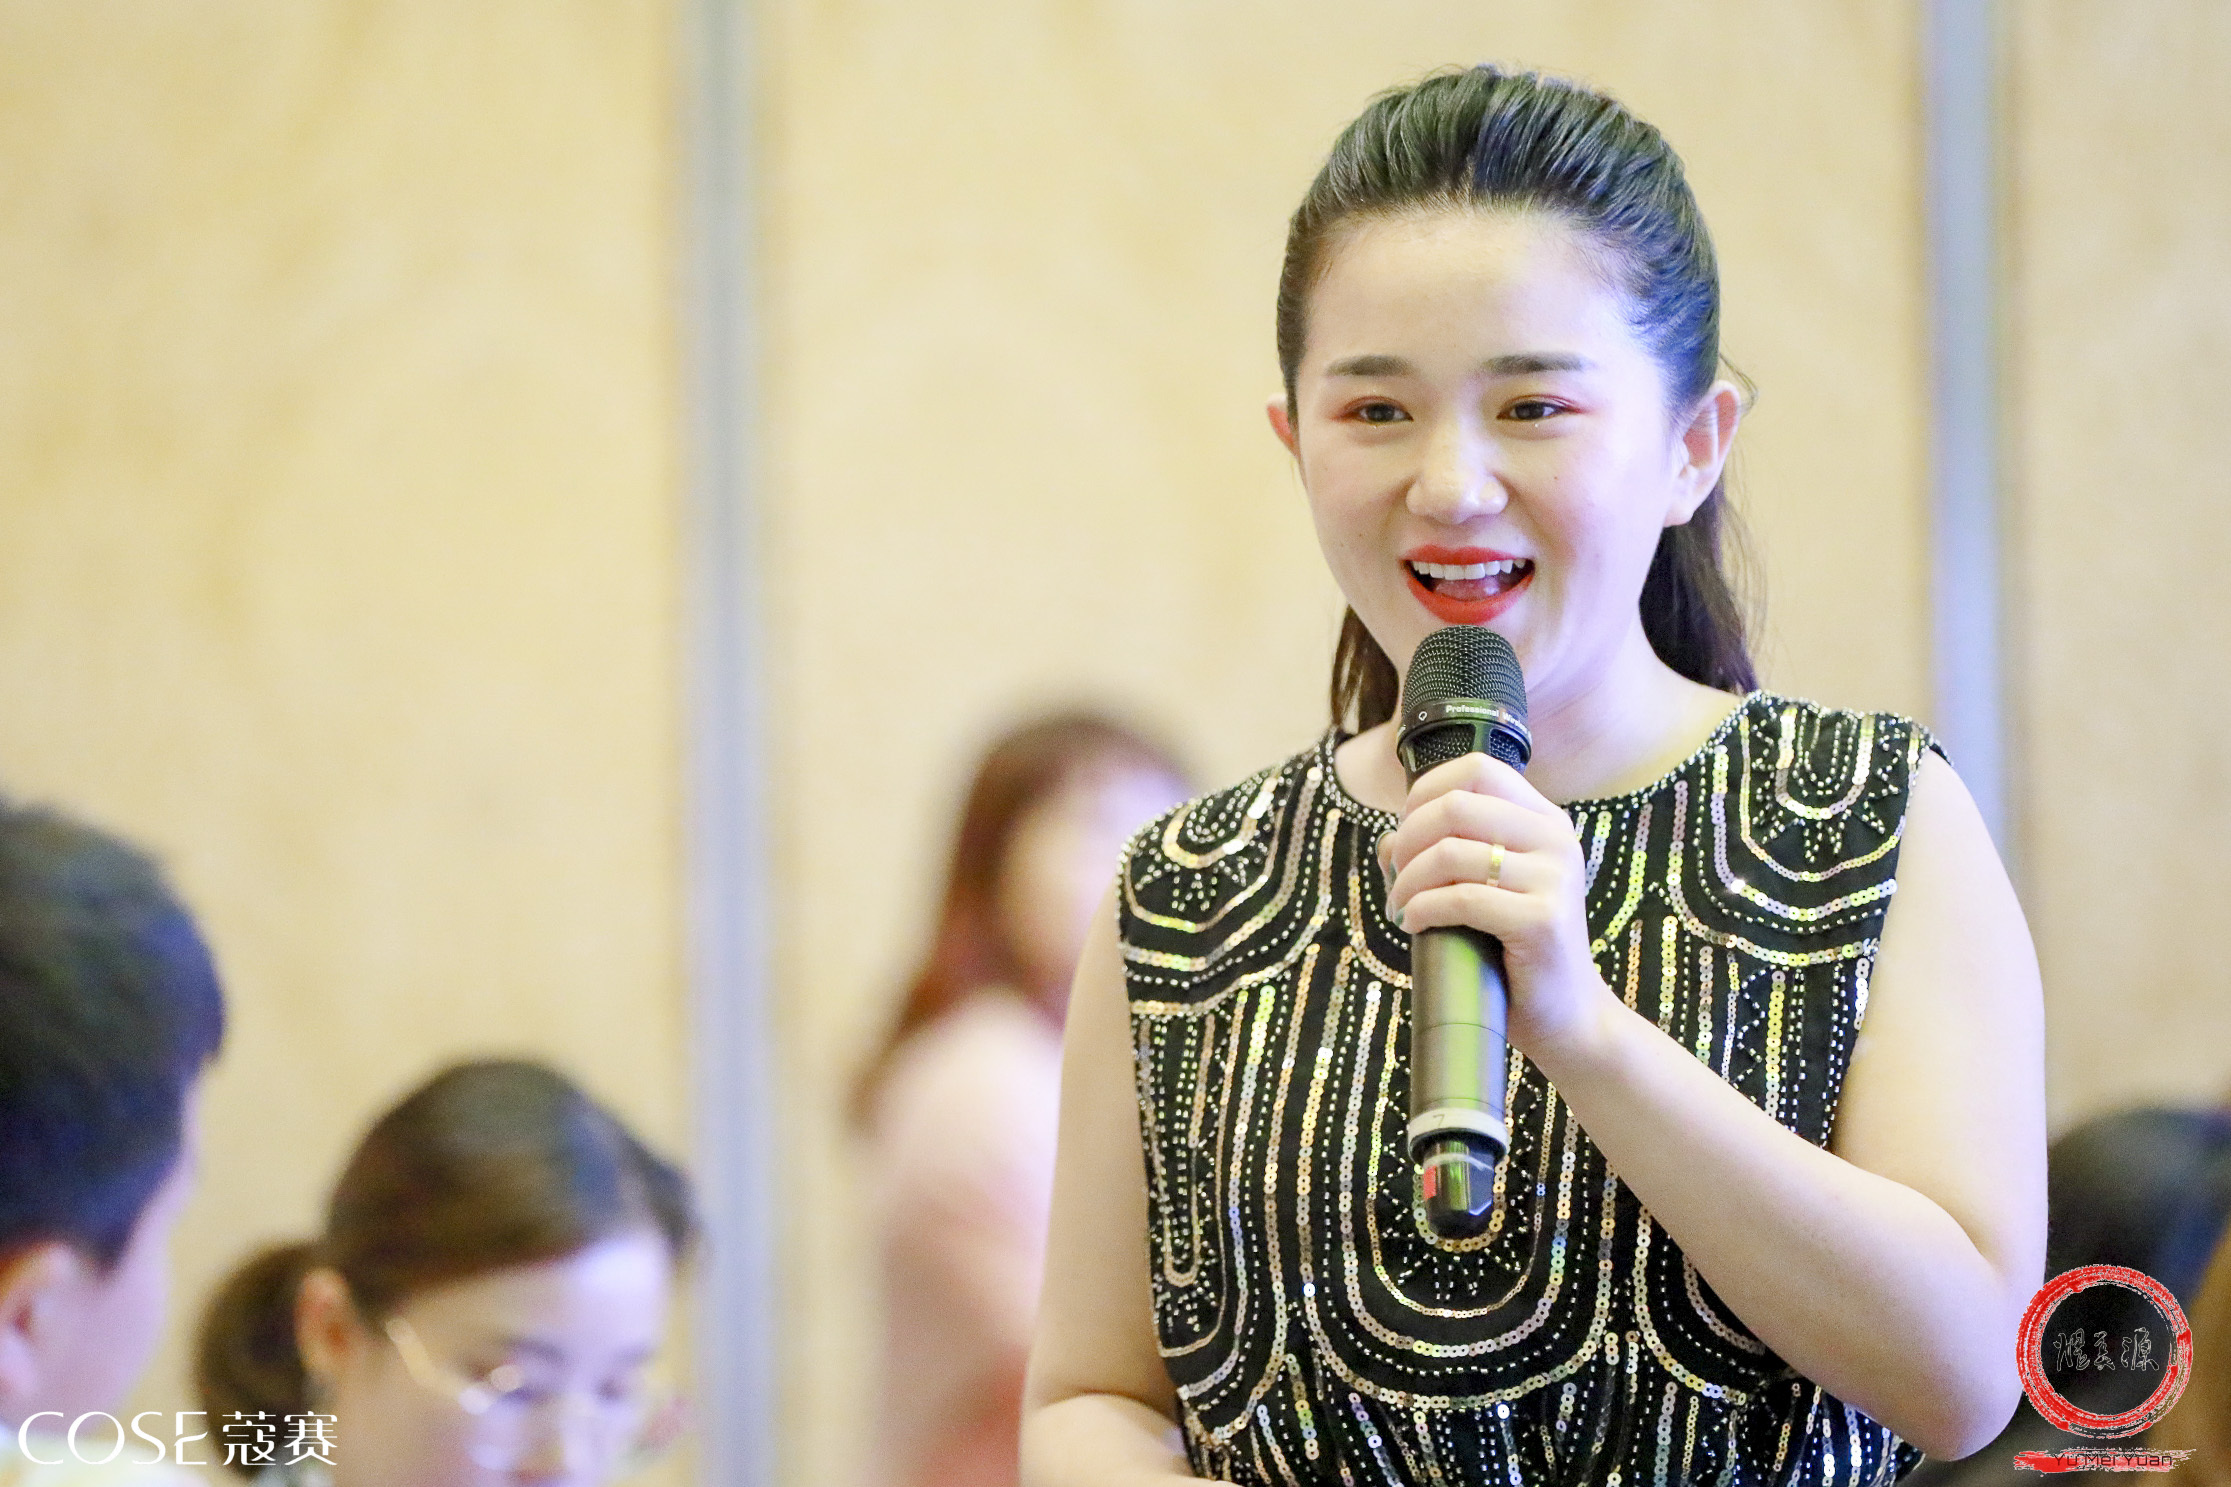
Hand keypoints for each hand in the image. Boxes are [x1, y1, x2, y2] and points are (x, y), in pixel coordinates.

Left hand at [1379, 753, 1611, 1063]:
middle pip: (1454, 805)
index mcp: (1546, 821)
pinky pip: (1459, 898)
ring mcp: (1553, 878)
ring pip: (1449, 852)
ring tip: (1401, 907)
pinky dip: (1421, 910)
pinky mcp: (1541, 920)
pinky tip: (1415, 926)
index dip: (1425, 792)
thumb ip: (1441, 854)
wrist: (1567, 1016)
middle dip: (1407, 840)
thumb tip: (1388, 839)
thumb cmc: (1514, 951)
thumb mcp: (1483, 889)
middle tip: (1397, 878)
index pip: (1476, 769)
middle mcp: (1556, 839)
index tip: (1407, 834)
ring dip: (1407, 882)